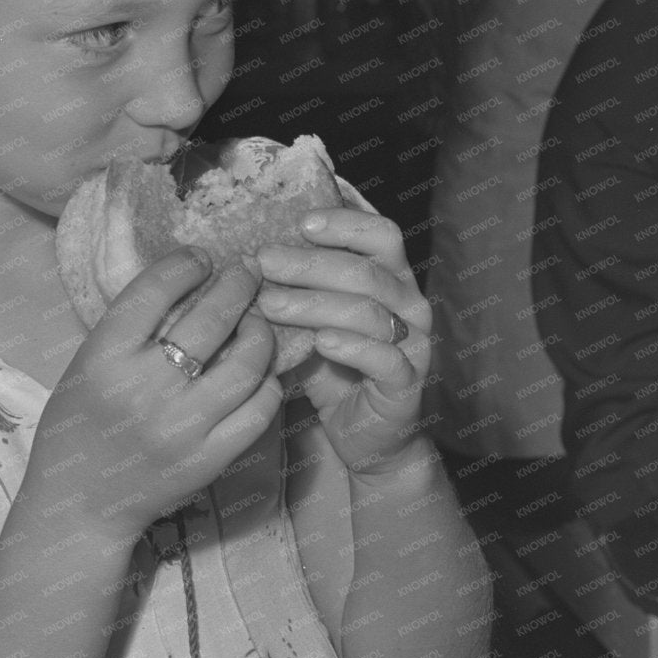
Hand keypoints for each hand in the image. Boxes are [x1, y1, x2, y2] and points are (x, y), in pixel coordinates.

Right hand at [34, 248, 283, 534]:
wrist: (80, 505)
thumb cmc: (80, 427)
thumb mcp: (87, 368)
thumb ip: (131, 331)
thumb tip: (190, 283)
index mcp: (103, 359)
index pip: (152, 292)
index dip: (185, 265)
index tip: (203, 258)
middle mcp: (143, 389)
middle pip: (210, 320)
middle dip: (238, 285)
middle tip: (249, 271)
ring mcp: (182, 426)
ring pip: (246, 363)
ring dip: (261, 331)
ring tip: (258, 320)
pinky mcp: (211, 458)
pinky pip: (259, 408)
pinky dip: (268, 382)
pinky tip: (261, 371)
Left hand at [253, 208, 430, 476]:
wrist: (364, 434)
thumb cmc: (335, 369)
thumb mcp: (312, 321)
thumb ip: (296, 290)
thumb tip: (242, 260)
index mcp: (393, 280)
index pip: (382, 235)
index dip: (345, 223)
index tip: (300, 223)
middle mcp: (411, 305)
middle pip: (367, 271)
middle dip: (311, 264)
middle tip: (264, 262)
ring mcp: (415, 344)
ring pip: (370, 312)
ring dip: (316, 304)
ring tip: (271, 305)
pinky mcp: (408, 383)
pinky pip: (385, 359)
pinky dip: (352, 347)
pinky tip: (320, 342)